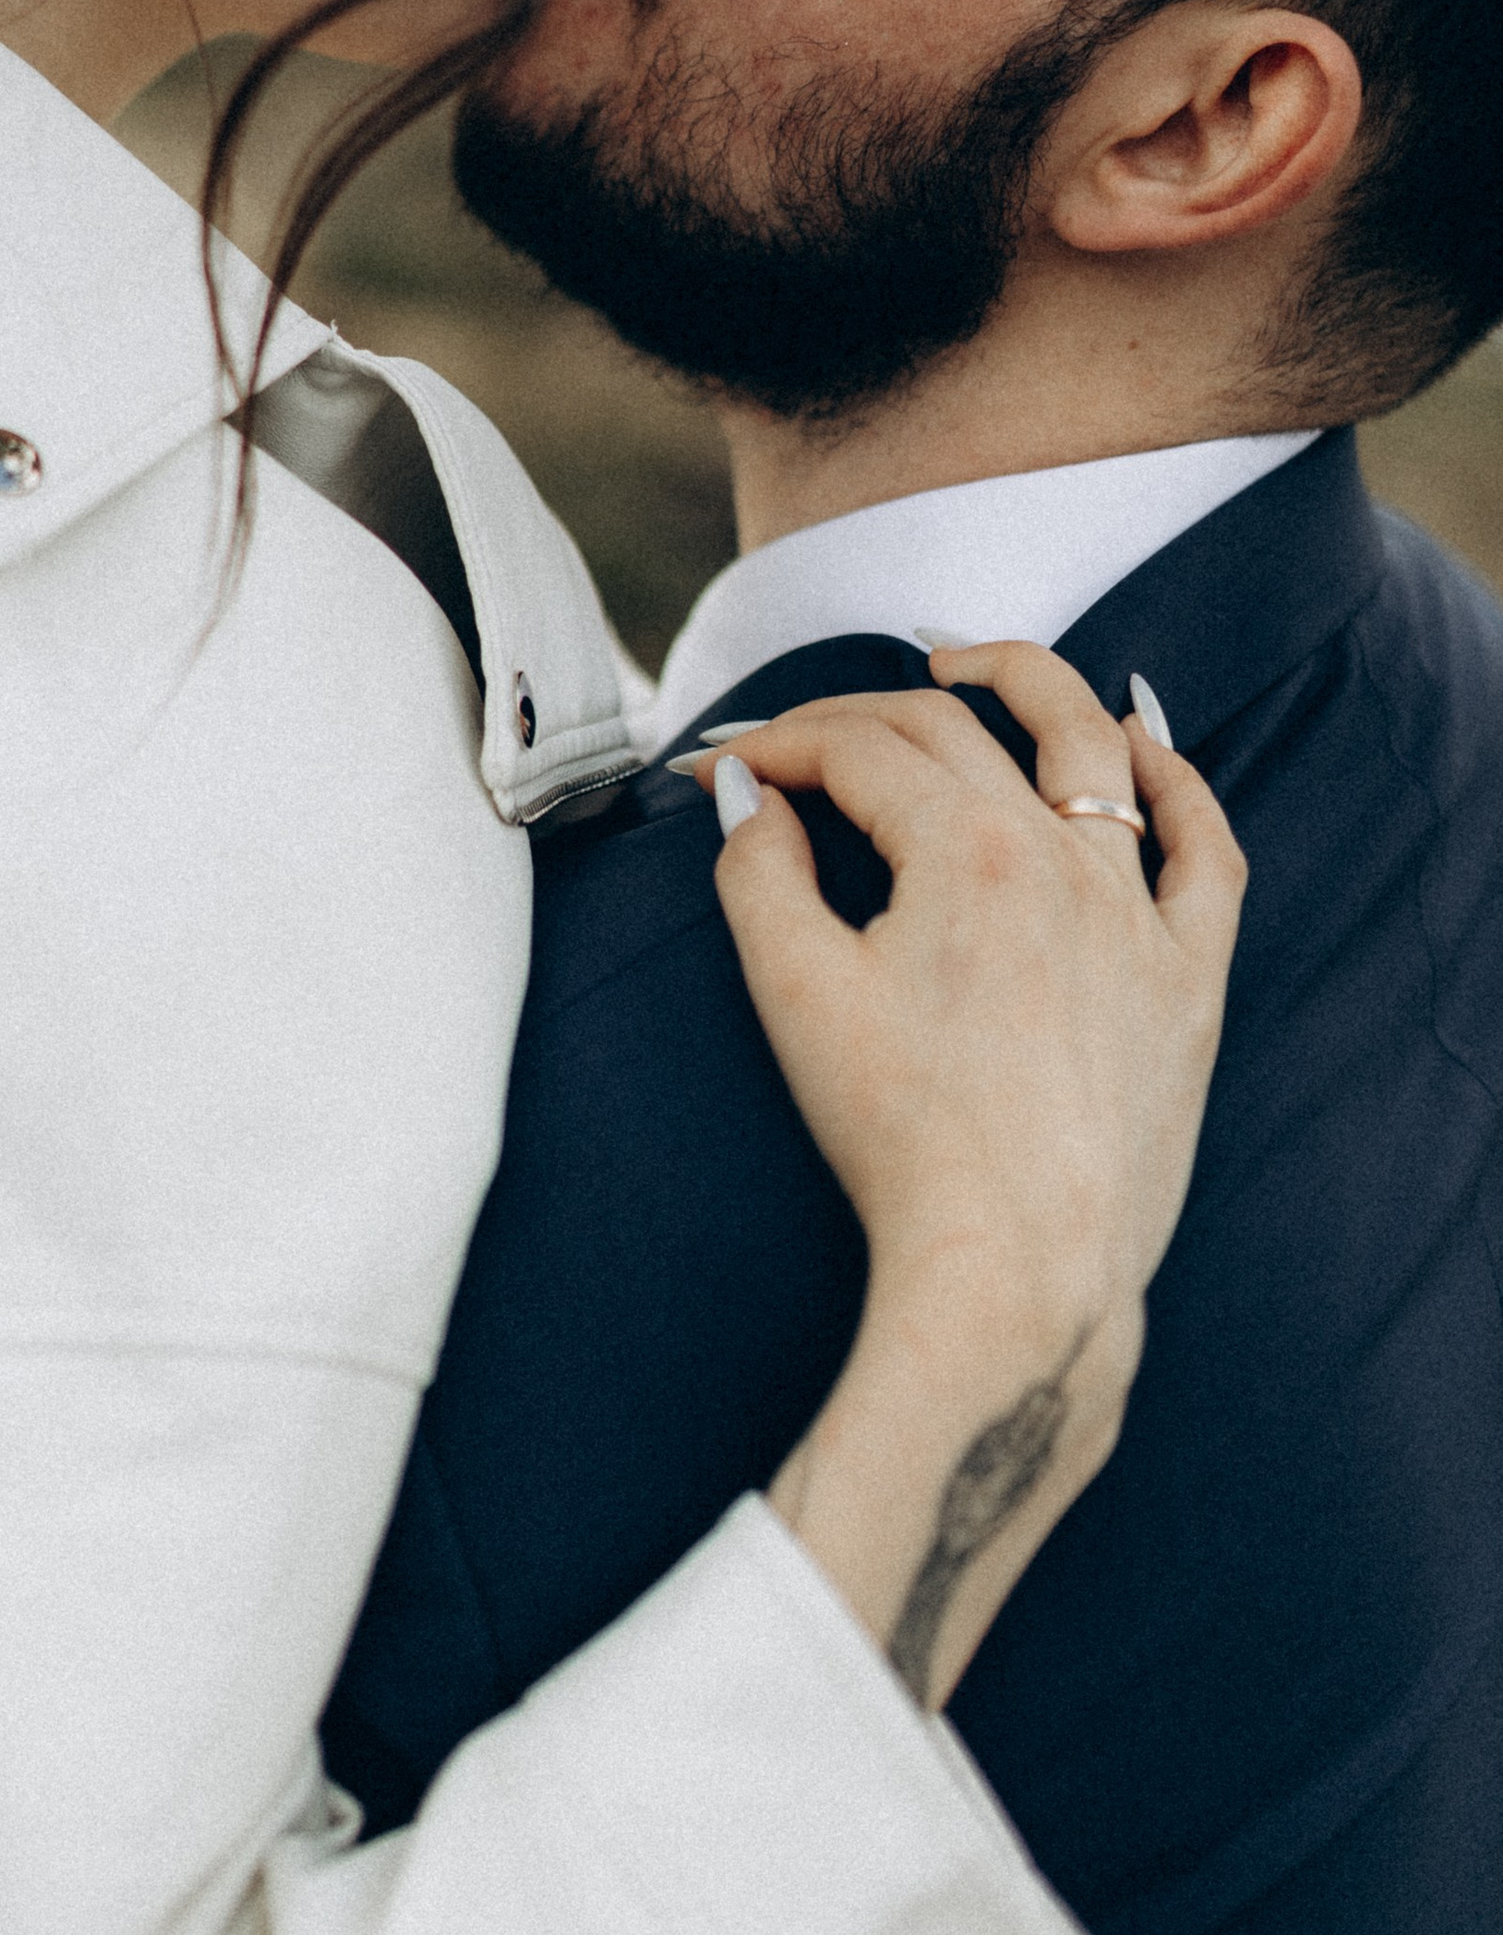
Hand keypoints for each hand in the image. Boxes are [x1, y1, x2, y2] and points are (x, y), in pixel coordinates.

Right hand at [682, 644, 1243, 1704]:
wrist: (1018, 1272)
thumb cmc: (900, 1141)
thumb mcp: (796, 994)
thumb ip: (760, 872)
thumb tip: (748, 795)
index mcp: (967, 850)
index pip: (860, 748)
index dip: (780, 742)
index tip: (726, 766)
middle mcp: (1064, 857)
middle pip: (953, 731)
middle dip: (858, 718)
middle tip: (799, 741)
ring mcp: (1138, 914)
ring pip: (1094, 748)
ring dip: (1027, 682)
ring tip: (968, 662)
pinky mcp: (1190, 980)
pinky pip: (1207, 851)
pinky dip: (1179, 780)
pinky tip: (1144, 740)